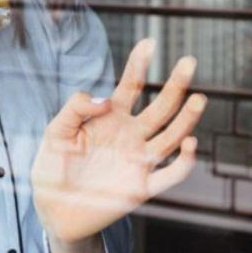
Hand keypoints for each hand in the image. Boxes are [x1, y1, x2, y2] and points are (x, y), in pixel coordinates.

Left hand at [31, 38, 206, 243]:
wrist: (52, 210)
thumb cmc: (52, 167)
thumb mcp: (56, 132)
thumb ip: (75, 109)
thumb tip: (106, 98)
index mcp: (110, 118)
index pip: (130, 86)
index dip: (139, 64)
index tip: (149, 42)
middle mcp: (130, 135)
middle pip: (160, 107)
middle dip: (176, 84)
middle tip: (189, 61)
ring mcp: (138, 161)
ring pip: (171, 136)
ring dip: (187, 119)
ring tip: (199, 98)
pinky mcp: (141, 188)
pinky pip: (170, 175)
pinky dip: (184, 161)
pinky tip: (189, 143)